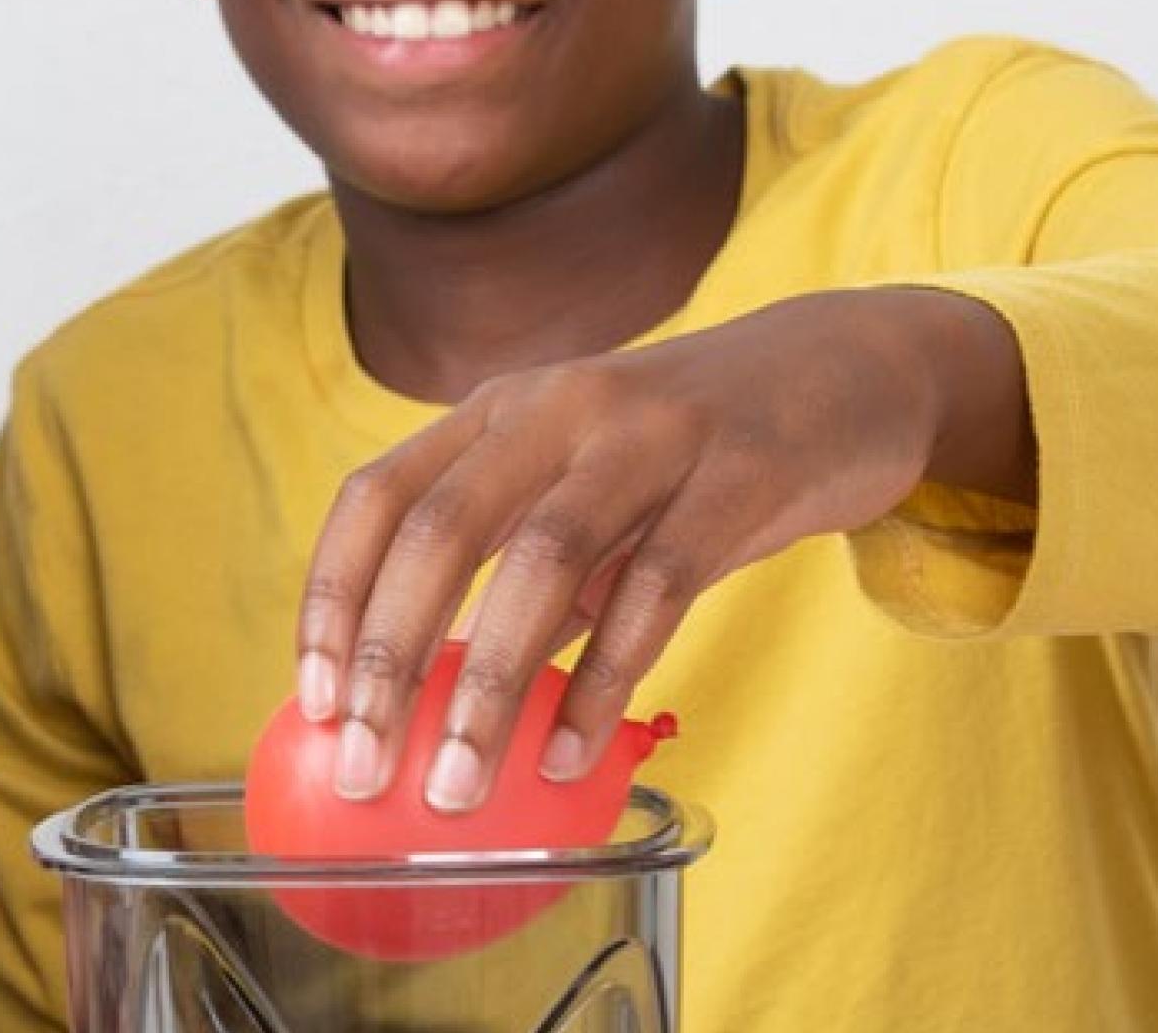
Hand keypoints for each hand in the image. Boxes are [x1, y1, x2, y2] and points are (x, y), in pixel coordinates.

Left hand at [295, 288, 1031, 811]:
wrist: (845, 369)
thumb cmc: (687, 451)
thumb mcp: (579, 479)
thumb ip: (512, 563)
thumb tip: (425, 692)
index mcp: (499, 410)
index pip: (378, 497)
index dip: (333, 599)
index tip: (313, 701)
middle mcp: (557, 407)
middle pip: (441, 530)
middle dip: (389, 659)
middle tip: (363, 768)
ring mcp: (648, 433)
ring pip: (543, 561)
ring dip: (488, 687)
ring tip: (458, 788)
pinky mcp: (738, 473)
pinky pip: (658, 587)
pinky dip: (605, 679)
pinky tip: (573, 755)